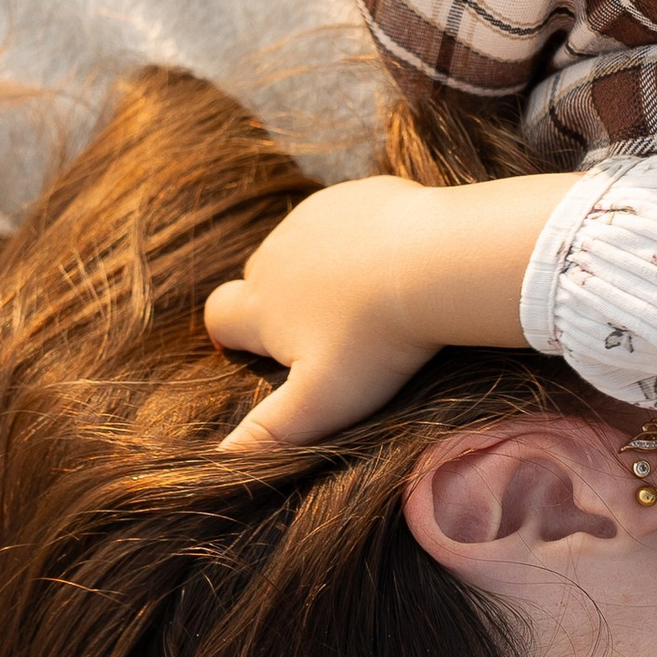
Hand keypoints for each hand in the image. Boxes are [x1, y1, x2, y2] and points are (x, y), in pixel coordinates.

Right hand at [204, 172, 576, 453]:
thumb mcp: (319, 402)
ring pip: (303, 245)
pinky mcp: (361, 193)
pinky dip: (361, 239)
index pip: (220, 314)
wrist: (437, 261)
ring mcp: (318, 216)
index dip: (232, 334)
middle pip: (260, 278)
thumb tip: (219, 463)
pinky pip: (349, 217)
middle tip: (328, 335)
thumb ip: (268, 433)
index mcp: (262, 303)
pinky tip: (397, 262)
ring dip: (321, 269)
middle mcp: (277, 253)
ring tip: (368, 300)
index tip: (259, 353)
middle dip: (281, 303)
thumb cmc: (375, 342)